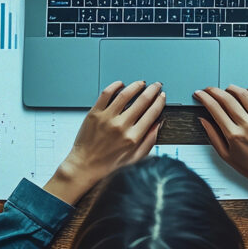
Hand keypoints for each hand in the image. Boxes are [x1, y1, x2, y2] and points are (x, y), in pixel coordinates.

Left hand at [44, 80, 165, 204]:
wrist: (85, 165)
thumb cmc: (109, 163)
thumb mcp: (135, 157)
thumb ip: (149, 141)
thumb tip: (158, 124)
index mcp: (133, 137)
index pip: (152, 113)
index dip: (159, 102)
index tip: (162, 96)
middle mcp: (121, 126)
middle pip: (142, 101)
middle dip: (152, 90)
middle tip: (156, 85)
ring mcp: (107, 118)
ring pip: (125, 94)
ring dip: (136, 86)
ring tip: (141, 83)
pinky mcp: (94, 114)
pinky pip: (106, 94)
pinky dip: (115, 86)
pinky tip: (121, 85)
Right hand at [194, 85, 247, 204]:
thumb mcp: (225, 155)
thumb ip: (213, 136)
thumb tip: (203, 120)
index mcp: (234, 135)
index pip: (215, 108)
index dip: (204, 98)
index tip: (199, 94)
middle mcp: (247, 125)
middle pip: (227, 99)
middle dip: (214, 91)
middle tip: (209, 90)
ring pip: (244, 94)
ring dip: (232, 88)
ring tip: (226, 90)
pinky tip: (246, 91)